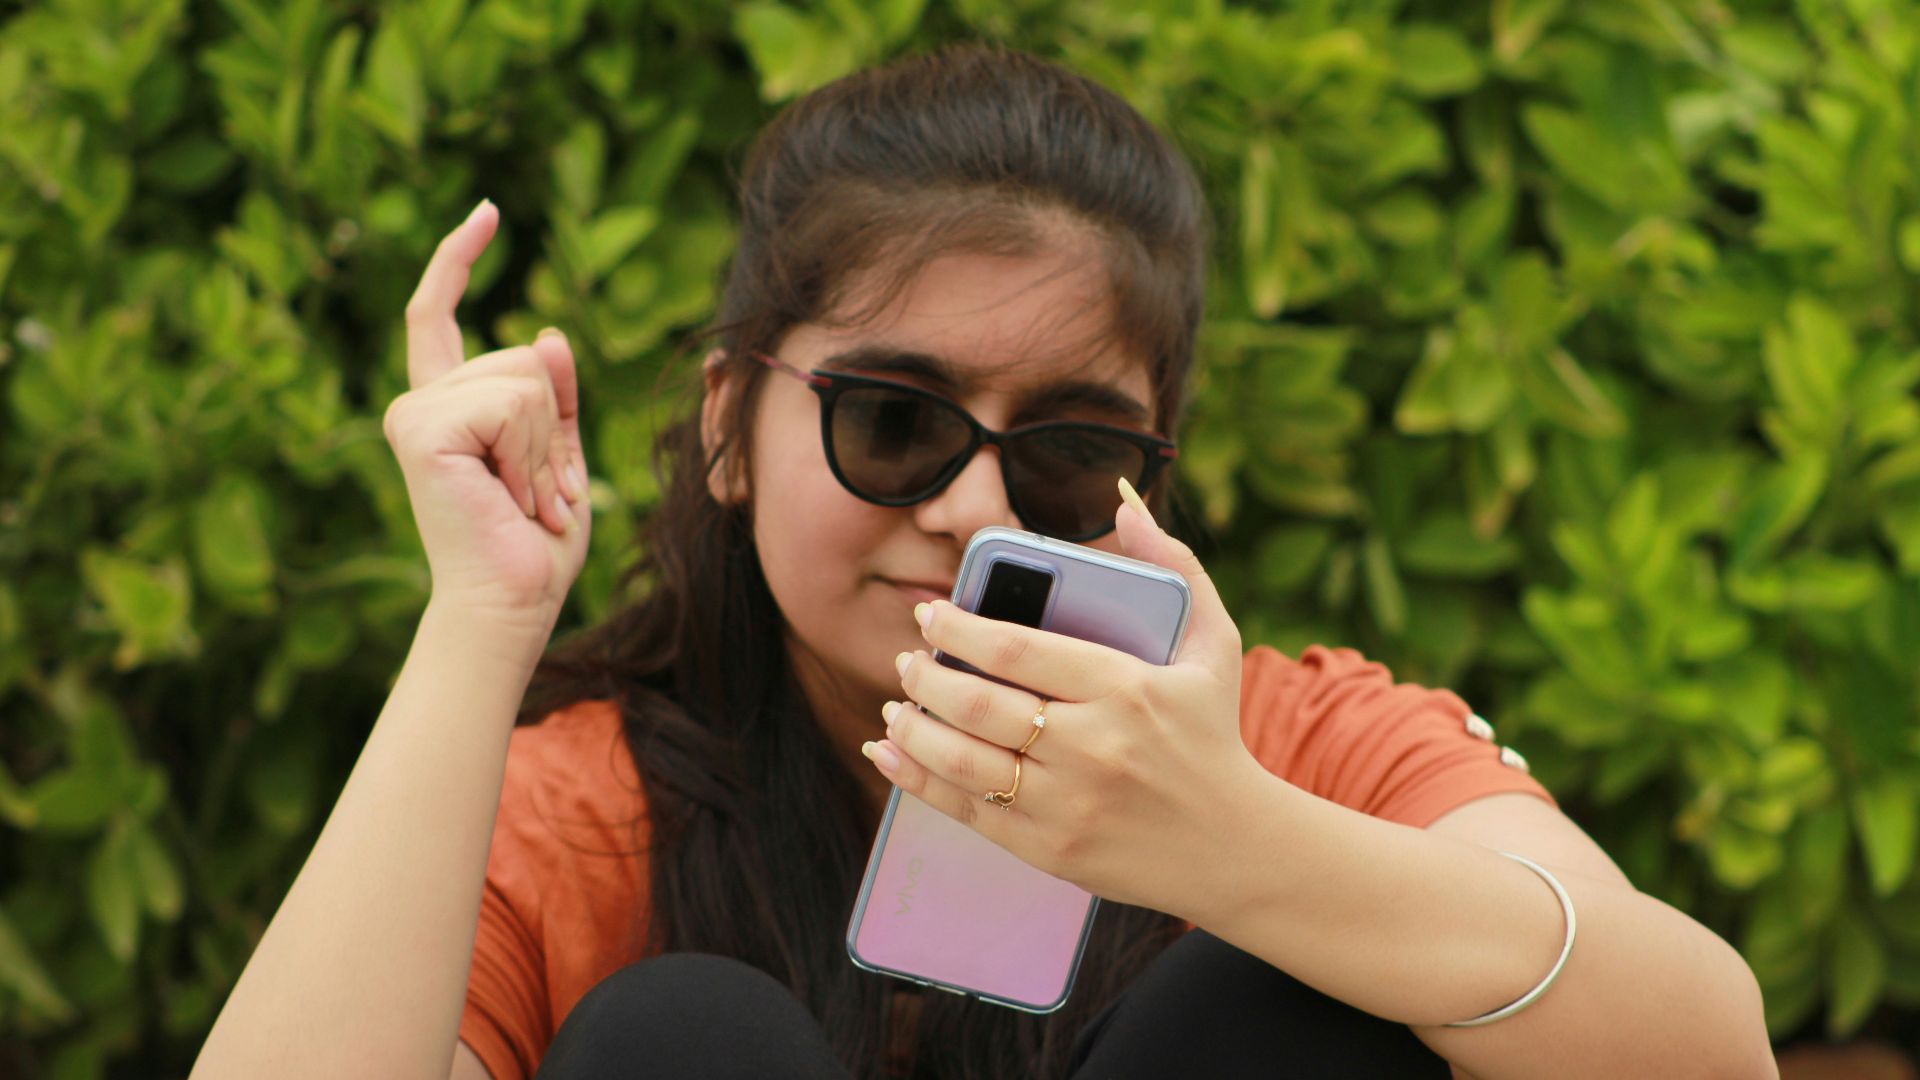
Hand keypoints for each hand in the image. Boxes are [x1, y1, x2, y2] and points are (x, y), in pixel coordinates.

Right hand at [383, 200, 590, 628]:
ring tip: (525, 498)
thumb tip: (546, 333)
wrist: (514, 601)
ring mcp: (414, 413)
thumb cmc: (536, 542)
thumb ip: (555, 396)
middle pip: (524, 357)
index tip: (487, 211)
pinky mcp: (421, 430)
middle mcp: (421, 402)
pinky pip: (513, 404)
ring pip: (525, 381)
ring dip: (547, 449)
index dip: (460, 258)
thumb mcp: (561, 456)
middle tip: (538, 492)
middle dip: (556, 428)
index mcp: (448, 405)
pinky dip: (532, 455)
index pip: (441, 314)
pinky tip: (511, 497)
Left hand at [867, 498, 1264, 918]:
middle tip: (906, 661)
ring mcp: (1068, 803)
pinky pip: (967, 810)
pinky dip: (917, 781)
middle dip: (926, 676)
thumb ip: (1172, 564)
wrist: (1236, 848)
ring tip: (896, 706)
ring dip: (914, 729)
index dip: (960, 628)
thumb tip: (1123, 497)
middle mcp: (1093, 746)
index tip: (930, 615)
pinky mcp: (1050, 849)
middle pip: (980, 704)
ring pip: (963, 759)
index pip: (1018, 651)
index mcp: (1126, 689)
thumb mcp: (1214, 644)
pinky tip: (890, 754)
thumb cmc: (1212, 734)